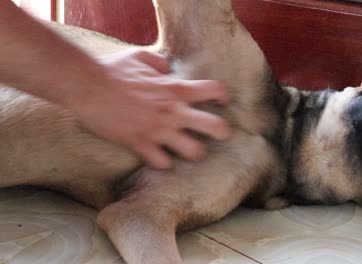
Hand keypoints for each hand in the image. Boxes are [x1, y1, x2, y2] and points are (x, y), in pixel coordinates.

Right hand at [69, 49, 230, 168]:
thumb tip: (168, 70)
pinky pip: (162, 163)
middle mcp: (173, 111)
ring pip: (194, 152)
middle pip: (216, 127)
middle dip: (222, 132)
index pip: (215, 90)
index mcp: (175, 88)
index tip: (219, 101)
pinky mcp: (140, 144)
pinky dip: (163, 162)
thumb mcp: (140, 57)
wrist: (86, 86)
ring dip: (194, 152)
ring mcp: (158, 130)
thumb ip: (160, 64)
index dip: (222, 96)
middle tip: (219, 134)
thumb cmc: (112, 69)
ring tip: (188, 150)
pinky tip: (159, 157)